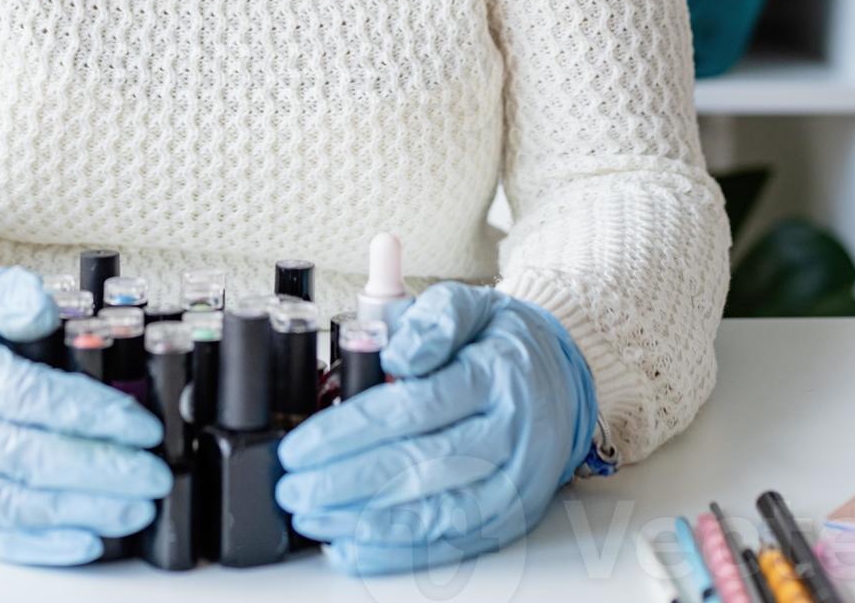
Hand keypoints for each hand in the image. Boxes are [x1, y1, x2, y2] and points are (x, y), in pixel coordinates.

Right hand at [0, 265, 172, 565]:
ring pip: (5, 504)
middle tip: (152, 475)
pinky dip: (39, 545)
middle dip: (95, 469)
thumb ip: (12, 295)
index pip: (20, 392)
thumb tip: (42, 310)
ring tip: (135, 509)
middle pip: (18, 455)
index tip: (140, 425)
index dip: (84, 412)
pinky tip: (88, 540)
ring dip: (77, 511)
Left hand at [275, 284, 597, 577]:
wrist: (562, 375)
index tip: (301, 447)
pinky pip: (453, 542)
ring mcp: (515, 482)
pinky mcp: (512, 515)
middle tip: (292, 489)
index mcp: (496, 374)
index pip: (413, 408)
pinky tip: (355, 545)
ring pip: (435, 513)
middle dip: (345, 483)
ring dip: (366, 523)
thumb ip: (431, 321)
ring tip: (312, 517)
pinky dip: (401, 550)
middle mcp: (511, 434)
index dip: (350, 433)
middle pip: (419, 466)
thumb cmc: (500, 340)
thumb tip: (395, 356)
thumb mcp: (469, 306)